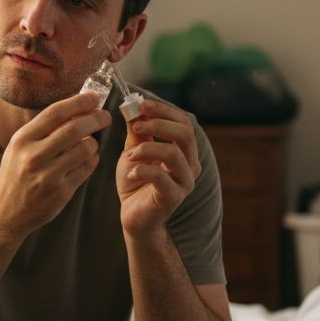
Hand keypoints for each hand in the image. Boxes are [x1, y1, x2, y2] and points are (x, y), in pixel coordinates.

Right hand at [0, 91, 111, 234]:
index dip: (79, 102)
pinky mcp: (60, 192)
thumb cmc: (15, 176)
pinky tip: (88, 159)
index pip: (55, 113)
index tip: (94, 97)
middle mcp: (34, 156)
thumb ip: (42, 130)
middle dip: (95, 118)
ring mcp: (48, 175)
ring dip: (93, 143)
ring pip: (85, 149)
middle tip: (105, 116)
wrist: (5, 213)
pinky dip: (92, 160)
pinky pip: (86, 168)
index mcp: (22, 140)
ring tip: (90, 143)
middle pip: (74, 128)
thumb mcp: (19, 148)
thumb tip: (75, 110)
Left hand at [116, 100, 201, 234]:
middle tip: (136, 126)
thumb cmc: (136, 182)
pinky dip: (142, 170)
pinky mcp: (173, 198)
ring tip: (129, 155)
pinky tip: (131, 173)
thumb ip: (137, 131)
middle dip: (159, 124)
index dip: (164, 110)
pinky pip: (161, 177)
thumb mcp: (134, 151)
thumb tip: (133, 106)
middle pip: (185, 134)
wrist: (133, 216)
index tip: (141, 104)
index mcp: (184, 151)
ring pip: (174, 154)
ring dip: (147, 148)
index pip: (184, 122)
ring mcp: (184, 183)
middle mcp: (190, 166)